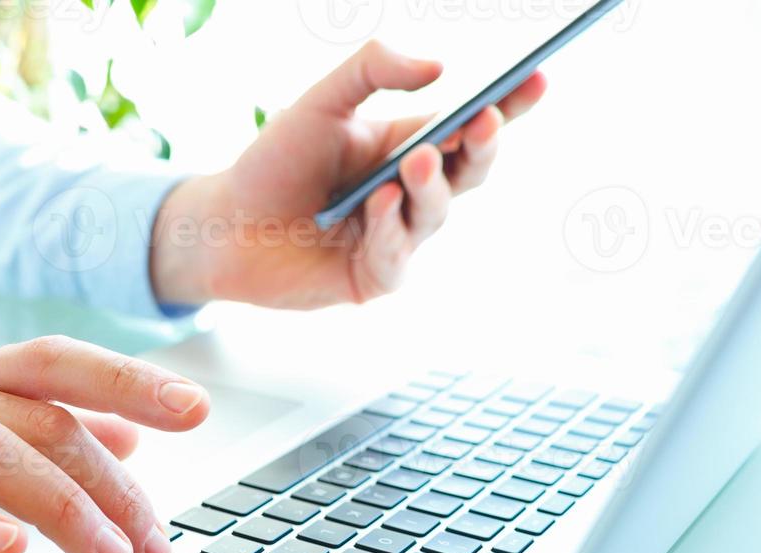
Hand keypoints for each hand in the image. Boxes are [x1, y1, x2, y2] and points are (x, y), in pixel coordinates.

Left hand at [150, 41, 546, 308]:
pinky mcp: (374, 276)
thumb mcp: (320, 101)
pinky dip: (389, 231)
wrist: (224, 225)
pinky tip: (377, 208)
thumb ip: (372, 70)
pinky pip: (398, 256)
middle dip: (482, 145)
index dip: (510, 104)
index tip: (537, 77)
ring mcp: (398, 237)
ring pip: (436, 213)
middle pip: (471, 170)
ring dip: (430, 186)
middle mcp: (412, 193)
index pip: (472, 124)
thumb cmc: (273, 163)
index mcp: (409, 145)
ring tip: (415, 162)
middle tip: (482, 120)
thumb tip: (440, 68)